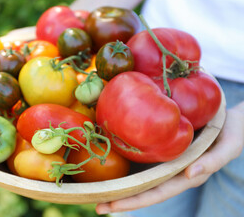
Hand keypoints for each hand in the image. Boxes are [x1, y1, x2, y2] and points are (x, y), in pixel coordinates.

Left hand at [96, 103, 243, 214]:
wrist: (229, 119)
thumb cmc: (231, 132)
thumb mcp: (227, 146)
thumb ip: (211, 161)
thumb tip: (190, 176)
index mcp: (184, 176)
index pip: (155, 193)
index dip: (134, 201)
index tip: (112, 206)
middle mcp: (170, 173)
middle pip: (142, 190)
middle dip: (119, 200)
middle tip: (96, 205)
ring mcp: (164, 162)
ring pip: (139, 177)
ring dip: (118, 185)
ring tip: (95, 190)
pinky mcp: (160, 150)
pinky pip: (141, 159)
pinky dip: (125, 165)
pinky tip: (107, 163)